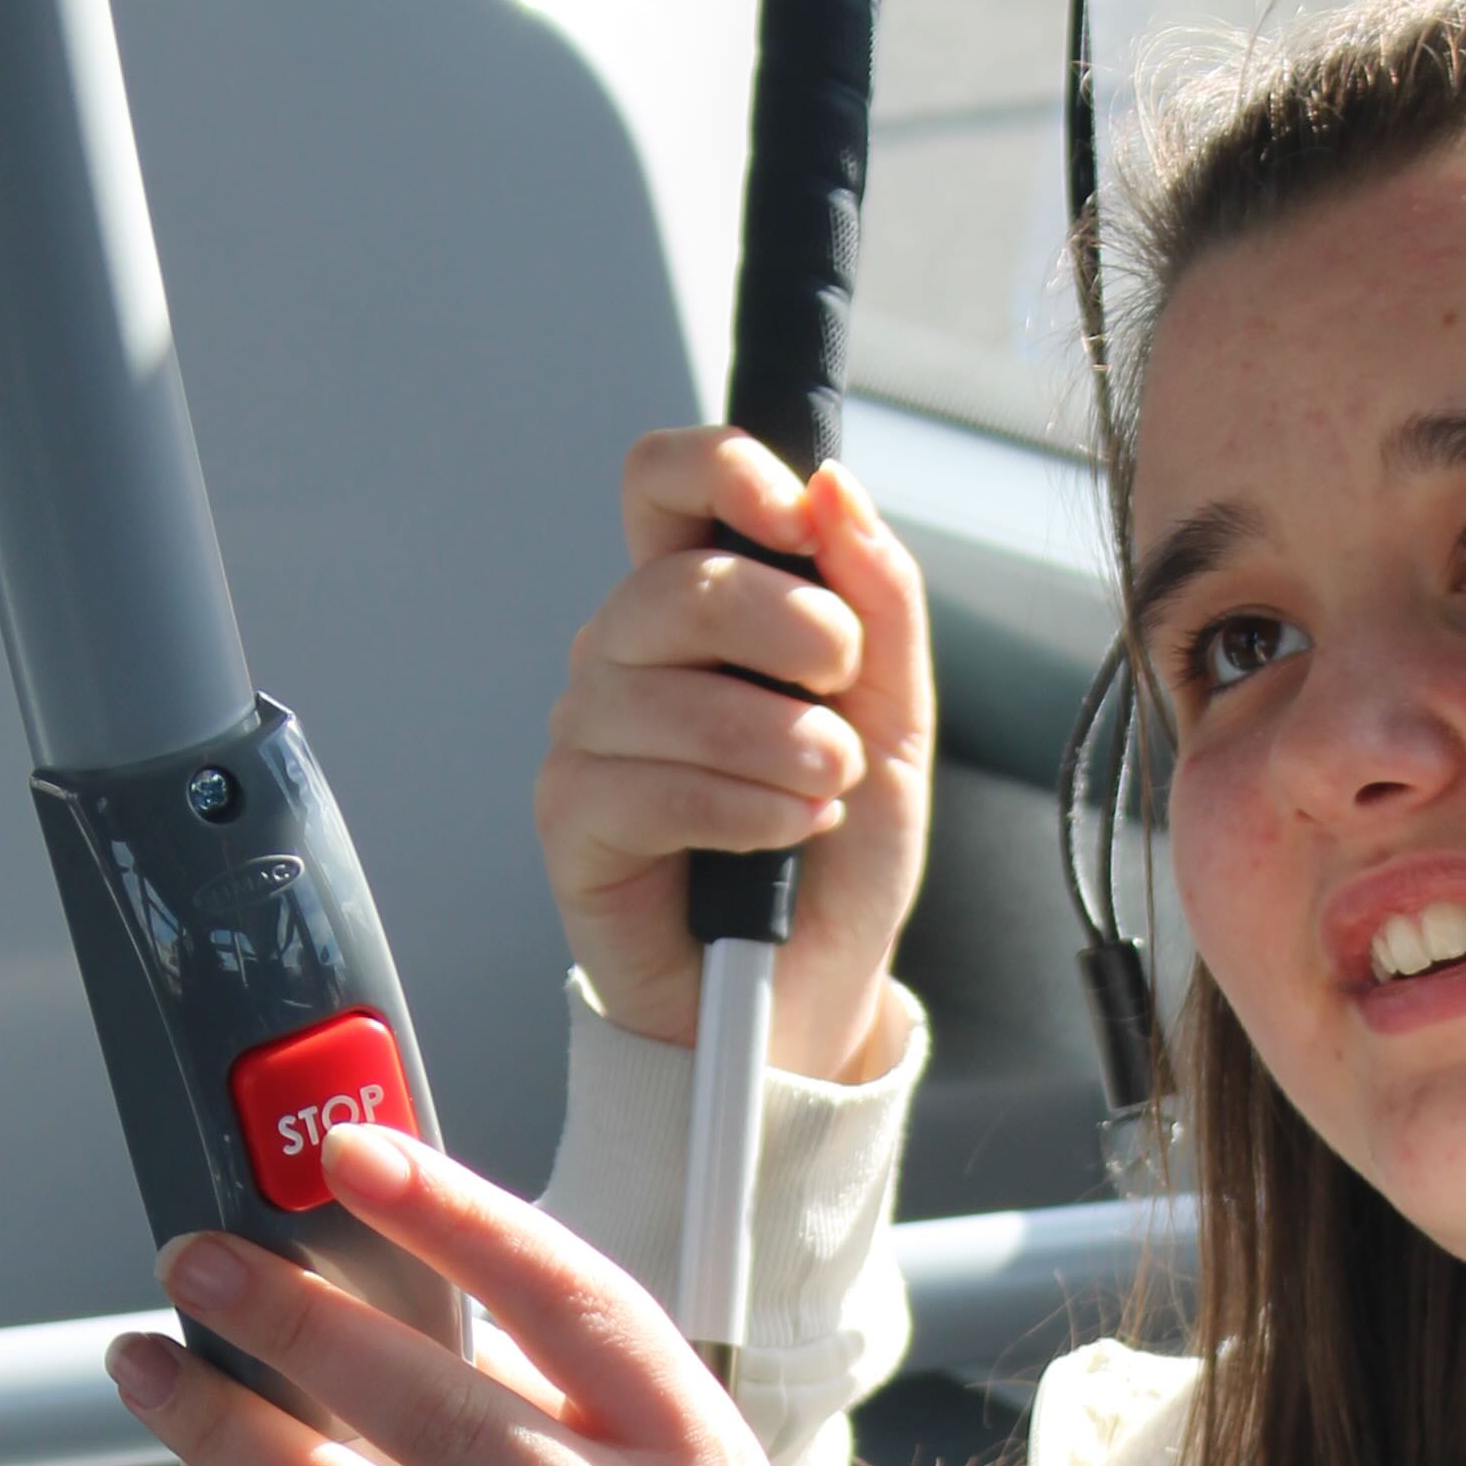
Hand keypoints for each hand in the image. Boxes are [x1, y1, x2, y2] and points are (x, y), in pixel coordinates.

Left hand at [106, 1126, 1170, 1465]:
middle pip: (427, 1396)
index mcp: (689, 1444)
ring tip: (152, 1369)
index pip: (558, 1291)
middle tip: (196, 1259)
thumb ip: (590, 1402)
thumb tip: (419, 1290)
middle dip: (288, 1312)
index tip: (349, 1152)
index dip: (446, 1209)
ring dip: (228, 1431)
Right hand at [533, 432, 930, 1083]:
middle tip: (845, 698)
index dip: (723, 469)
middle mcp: (628, 654)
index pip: (666, 480)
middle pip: (677, 581)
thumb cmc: (835, 861)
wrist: (806, 996)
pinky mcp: (571, 819)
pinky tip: (781, 836)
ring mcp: (589, 733)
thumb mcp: (894, 718)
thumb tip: (834, 488)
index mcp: (698, 605)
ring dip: (780, 743)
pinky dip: (738, 808)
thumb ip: (878, 598)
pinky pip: (645, 784)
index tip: (796, 517)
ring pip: (668, 691)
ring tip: (827, 790)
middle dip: (793, 632)